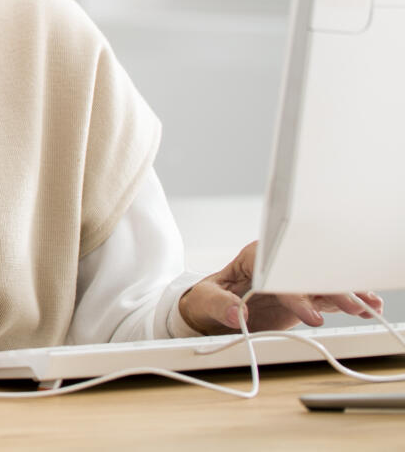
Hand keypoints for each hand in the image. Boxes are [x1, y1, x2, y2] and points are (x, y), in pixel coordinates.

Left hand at [179, 240, 383, 334]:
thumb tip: (237, 311)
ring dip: (345, 294)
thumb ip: (219, 304)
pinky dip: (346, 302)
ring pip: (322, 284)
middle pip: (307, 274)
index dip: (293, 287)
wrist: (210, 311)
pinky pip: (326, 298)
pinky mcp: (301, 298)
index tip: (305, 307)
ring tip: (367, 306)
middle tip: (349, 306)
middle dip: (329, 288)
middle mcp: (277, 267)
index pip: (278, 270)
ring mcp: (291, 283)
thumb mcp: (205, 300)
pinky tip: (366, 307)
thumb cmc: (206, 299)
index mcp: (254, 258)